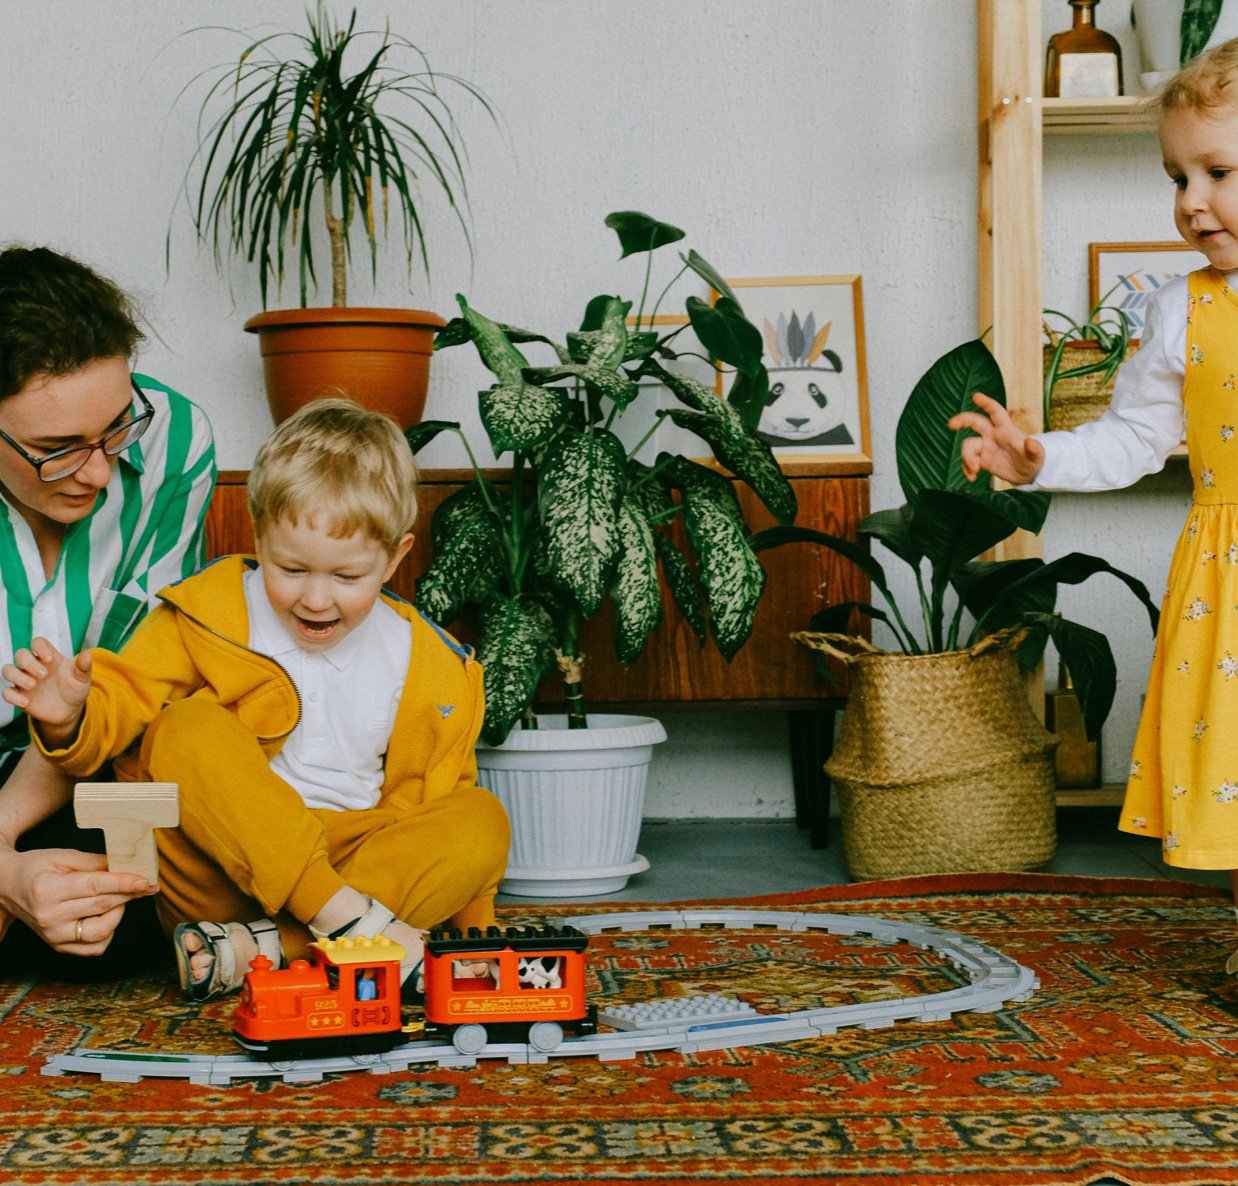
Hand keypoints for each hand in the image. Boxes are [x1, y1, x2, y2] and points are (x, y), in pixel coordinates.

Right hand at [0, 843, 154, 954]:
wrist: (7, 887)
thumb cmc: (37, 868)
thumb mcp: (64, 856)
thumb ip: (96, 862)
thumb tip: (129, 865)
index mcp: (48, 890)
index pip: (95, 887)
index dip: (124, 883)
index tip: (146, 881)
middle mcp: (48, 917)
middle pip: (102, 907)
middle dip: (129, 895)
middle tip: (146, 885)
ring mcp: (52, 936)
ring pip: (101, 932)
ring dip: (119, 914)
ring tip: (119, 898)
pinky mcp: (57, 946)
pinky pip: (94, 948)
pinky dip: (108, 933)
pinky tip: (108, 916)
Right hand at [1, 637, 91, 745]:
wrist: (69, 711)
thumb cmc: (74, 690)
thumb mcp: (81, 679)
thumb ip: (83, 667)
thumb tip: (88, 654)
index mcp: (49, 658)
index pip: (38, 642)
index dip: (40, 647)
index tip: (51, 659)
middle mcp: (34, 666)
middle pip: (21, 654)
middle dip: (29, 662)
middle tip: (44, 675)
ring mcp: (24, 680)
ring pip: (8, 670)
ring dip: (17, 676)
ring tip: (32, 685)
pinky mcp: (19, 695)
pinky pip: (7, 692)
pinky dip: (13, 696)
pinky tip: (26, 702)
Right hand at [947, 392, 1045, 484]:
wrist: (1027, 474)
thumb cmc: (1034, 460)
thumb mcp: (1037, 455)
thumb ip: (1034, 448)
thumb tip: (1031, 442)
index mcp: (1005, 429)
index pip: (995, 412)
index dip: (986, 403)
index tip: (976, 396)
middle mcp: (992, 435)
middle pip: (974, 422)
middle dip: (962, 420)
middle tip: (951, 424)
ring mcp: (985, 447)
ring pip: (968, 446)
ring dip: (967, 458)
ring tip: (974, 471)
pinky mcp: (981, 460)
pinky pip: (967, 462)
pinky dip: (966, 469)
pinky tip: (972, 477)